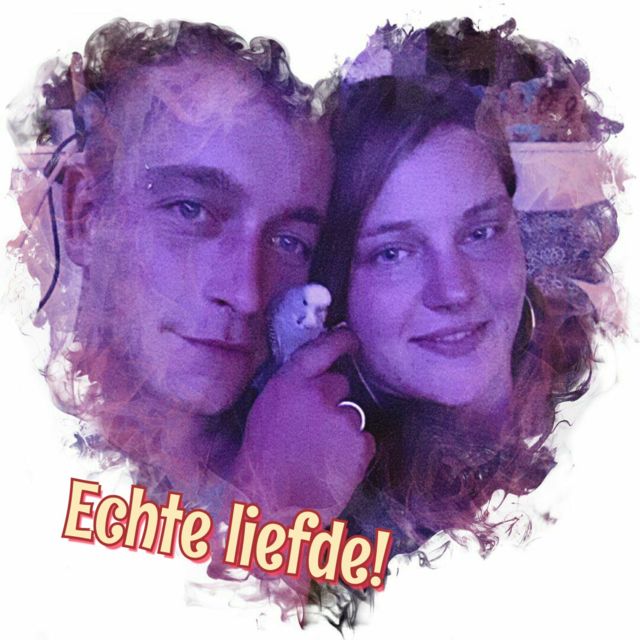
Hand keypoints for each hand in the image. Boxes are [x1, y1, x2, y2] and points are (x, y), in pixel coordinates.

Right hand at [231, 327, 374, 524]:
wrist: (271, 508)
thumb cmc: (260, 465)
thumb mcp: (264, 415)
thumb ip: (290, 392)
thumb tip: (314, 382)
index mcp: (287, 385)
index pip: (320, 349)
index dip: (339, 340)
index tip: (350, 338)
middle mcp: (317, 395)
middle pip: (339, 385)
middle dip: (332, 402)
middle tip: (312, 431)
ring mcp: (341, 419)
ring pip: (352, 416)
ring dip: (342, 432)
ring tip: (318, 457)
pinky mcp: (359, 444)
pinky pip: (364, 441)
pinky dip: (354, 454)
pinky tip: (331, 469)